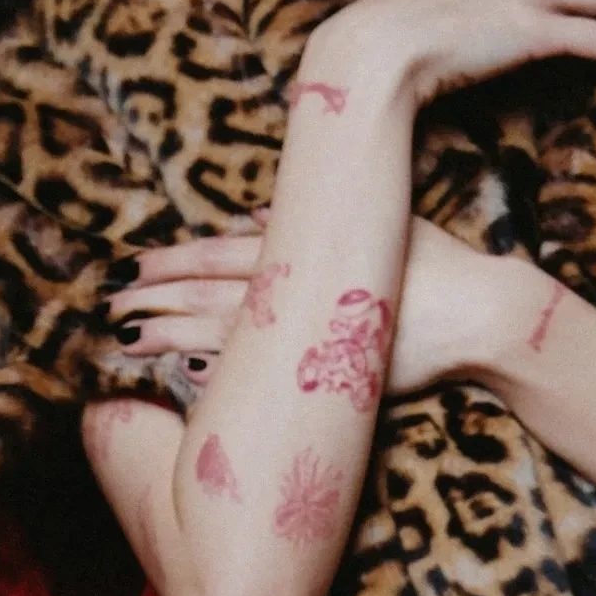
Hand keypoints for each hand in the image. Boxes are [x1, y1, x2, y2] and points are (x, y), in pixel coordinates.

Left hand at [104, 211, 504, 397]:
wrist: (487, 318)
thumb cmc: (443, 269)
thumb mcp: (381, 229)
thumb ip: (316, 225)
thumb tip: (255, 215)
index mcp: (310, 254)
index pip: (222, 254)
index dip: (173, 262)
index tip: (132, 268)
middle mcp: (305, 293)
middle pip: (211, 294)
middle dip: (157, 301)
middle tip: (109, 308)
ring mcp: (315, 337)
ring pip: (225, 335)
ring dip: (171, 337)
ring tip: (125, 343)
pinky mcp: (331, 376)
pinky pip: (264, 379)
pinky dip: (218, 375)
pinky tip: (179, 377)